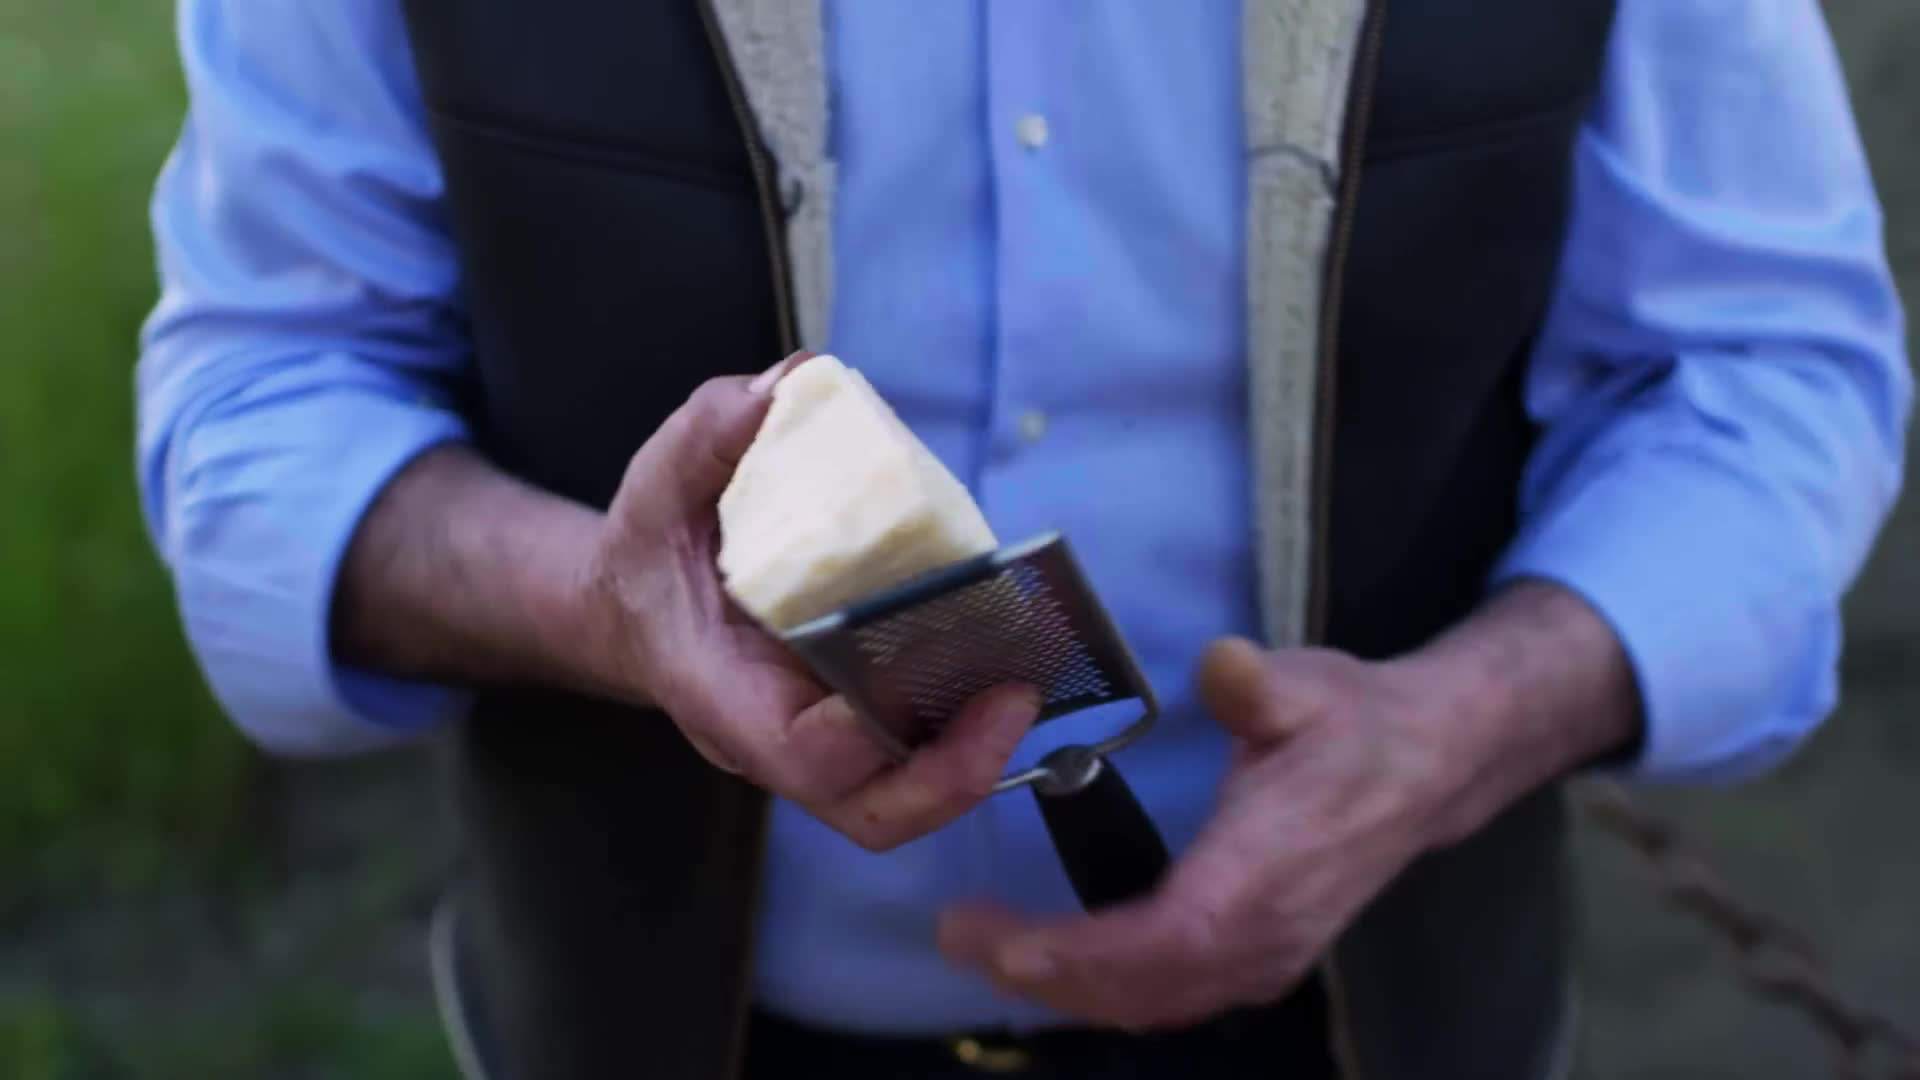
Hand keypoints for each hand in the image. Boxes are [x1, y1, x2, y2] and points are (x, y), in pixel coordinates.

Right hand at [584, 351, 1041, 850]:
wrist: (635, 606)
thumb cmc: (649, 552)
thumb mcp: (660, 481)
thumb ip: (713, 432)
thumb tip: (794, 381)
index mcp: (721, 695)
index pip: (796, 757)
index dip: (858, 741)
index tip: (908, 683)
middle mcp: (776, 739)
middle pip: (870, 811)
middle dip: (951, 775)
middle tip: (1014, 696)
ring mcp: (820, 742)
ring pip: (905, 793)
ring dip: (976, 751)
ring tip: (1028, 674)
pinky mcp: (857, 722)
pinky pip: (918, 746)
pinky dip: (968, 717)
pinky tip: (1009, 652)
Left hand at [937, 584, 1636, 1028]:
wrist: (1427, 767)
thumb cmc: (1355, 724)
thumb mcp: (1307, 685)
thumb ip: (1256, 684)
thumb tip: (1223, 665)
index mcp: (1265, 870)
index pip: (1166, 938)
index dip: (1081, 953)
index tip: (1002, 939)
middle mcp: (1264, 934)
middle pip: (1141, 988)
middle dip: (1044, 974)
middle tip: (962, 937)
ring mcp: (1265, 957)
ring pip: (1152, 1003)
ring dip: (1066, 989)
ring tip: (988, 951)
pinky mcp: (1261, 959)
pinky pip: (1170, 997)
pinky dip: (1105, 990)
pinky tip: (1054, 965)